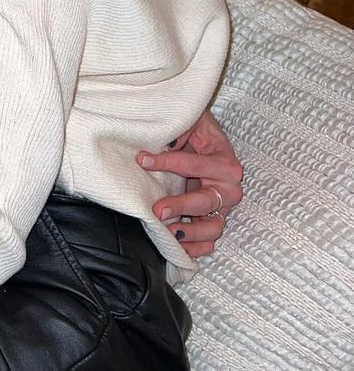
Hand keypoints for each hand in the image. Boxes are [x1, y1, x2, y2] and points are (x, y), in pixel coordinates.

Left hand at [137, 110, 243, 257]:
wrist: (203, 138)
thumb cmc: (197, 130)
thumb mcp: (192, 122)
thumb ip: (180, 130)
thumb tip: (165, 143)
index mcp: (225, 162)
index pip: (196, 164)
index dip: (169, 163)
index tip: (143, 160)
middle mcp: (228, 188)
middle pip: (207, 202)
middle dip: (182, 206)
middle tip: (158, 210)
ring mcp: (221, 207)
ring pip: (212, 228)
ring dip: (190, 232)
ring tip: (168, 232)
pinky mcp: (211, 218)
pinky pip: (208, 240)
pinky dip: (195, 247)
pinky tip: (177, 248)